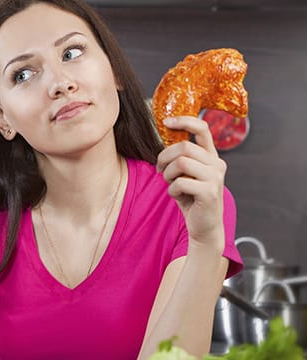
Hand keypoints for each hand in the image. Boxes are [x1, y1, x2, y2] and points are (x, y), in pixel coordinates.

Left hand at [156, 116, 226, 247]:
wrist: (204, 227)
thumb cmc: (191, 198)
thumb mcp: (185, 174)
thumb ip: (181, 157)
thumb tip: (164, 136)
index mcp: (211, 156)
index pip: (202, 128)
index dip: (184, 121)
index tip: (167, 122)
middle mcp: (217, 164)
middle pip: (184, 147)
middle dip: (164, 157)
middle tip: (160, 170)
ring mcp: (215, 177)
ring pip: (180, 163)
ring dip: (167, 174)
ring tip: (170, 183)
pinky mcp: (209, 192)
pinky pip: (180, 182)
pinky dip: (172, 190)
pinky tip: (177, 196)